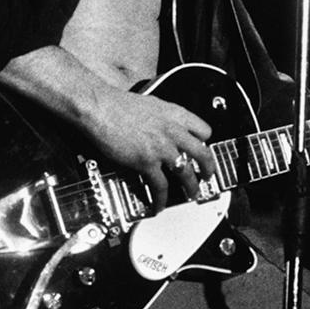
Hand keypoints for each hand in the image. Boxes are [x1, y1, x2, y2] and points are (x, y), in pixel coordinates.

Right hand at [82, 85, 213, 212]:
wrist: (101, 108)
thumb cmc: (119, 104)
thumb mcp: (152, 104)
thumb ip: (164, 118)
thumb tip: (165, 127)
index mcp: (175, 114)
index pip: (204, 130)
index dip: (205, 142)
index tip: (203, 149)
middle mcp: (173, 131)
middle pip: (202, 153)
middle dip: (208, 168)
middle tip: (208, 175)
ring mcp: (161, 148)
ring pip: (186, 172)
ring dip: (191, 186)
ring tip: (192, 193)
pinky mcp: (146, 162)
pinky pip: (160, 186)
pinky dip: (161, 198)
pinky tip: (160, 204)